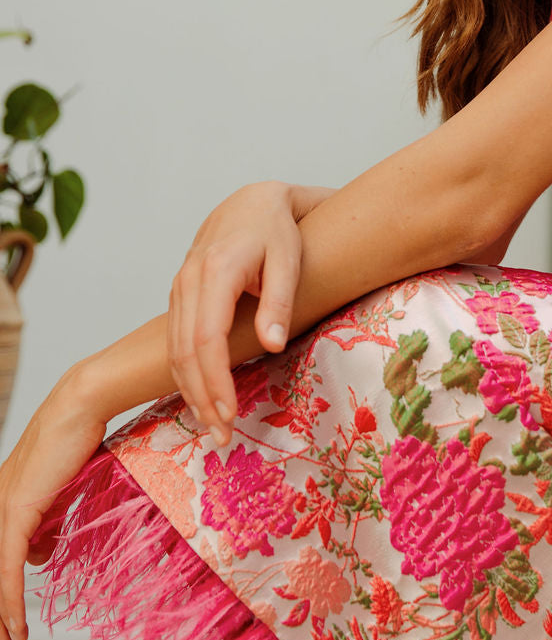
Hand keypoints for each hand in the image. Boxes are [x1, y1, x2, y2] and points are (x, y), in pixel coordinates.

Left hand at [0, 368, 105, 639]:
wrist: (80, 407)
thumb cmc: (81, 438)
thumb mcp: (62, 490)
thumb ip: (48, 521)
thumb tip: (42, 552)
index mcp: (5, 501)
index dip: (1, 592)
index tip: (8, 619)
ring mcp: (3, 508)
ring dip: (0, 615)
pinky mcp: (16, 512)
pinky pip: (7, 569)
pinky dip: (9, 601)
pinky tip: (17, 626)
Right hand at [167, 181, 333, 445]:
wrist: (252, 202)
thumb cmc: (278, 231)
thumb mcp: (289, 260)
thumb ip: (280, 302)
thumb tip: (272, 346)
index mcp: (216, 271)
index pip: (206, 338)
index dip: (215, 380)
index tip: (230, 413)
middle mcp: (189, 281)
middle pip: (185, 352)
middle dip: (202, 398)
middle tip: (222, 437)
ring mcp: (179, 288)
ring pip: (174, 351)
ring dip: (191, 393)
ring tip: (214, 429)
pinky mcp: (180, 296)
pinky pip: (174, 342)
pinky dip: (184, 375)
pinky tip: (201, 400)